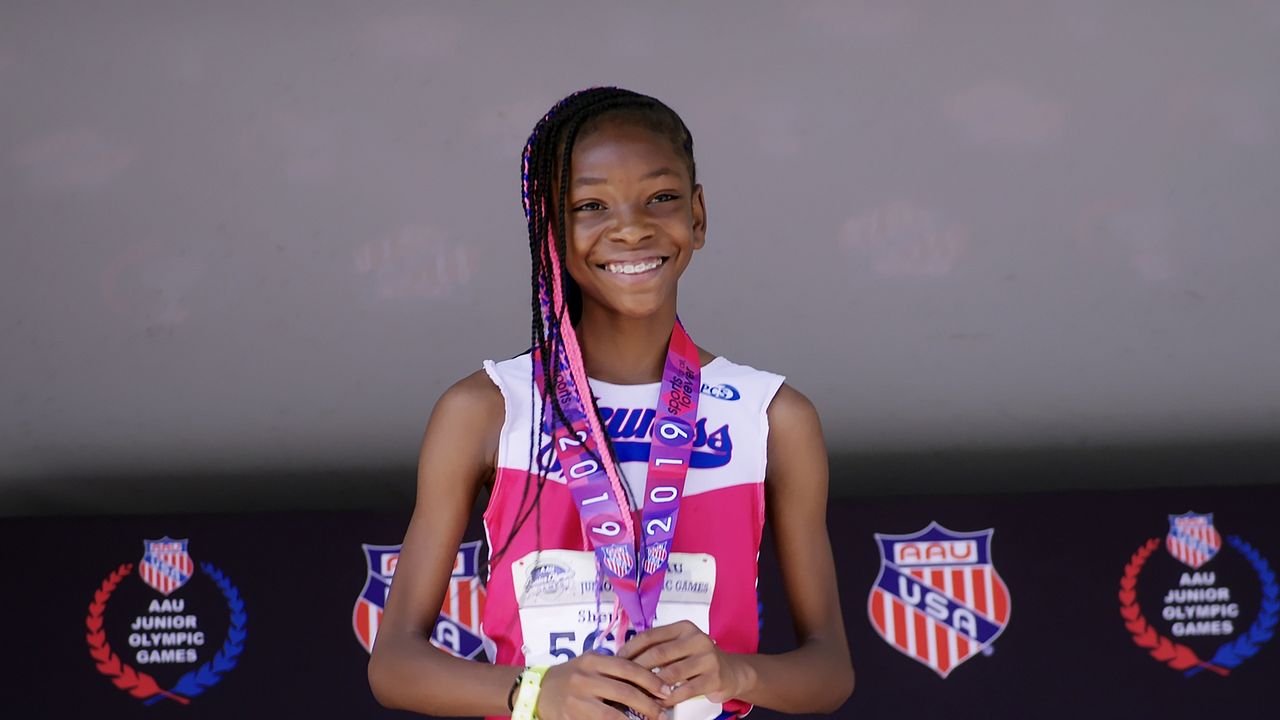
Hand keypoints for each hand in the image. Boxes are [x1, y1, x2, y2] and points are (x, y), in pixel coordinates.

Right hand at [535, 652, 671, 719]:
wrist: (539, 690)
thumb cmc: (571, 676)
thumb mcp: (590, 664)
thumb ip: (614, 668)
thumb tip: (649, 680)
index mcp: (592, 660)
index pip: (627, 668)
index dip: (650, 680)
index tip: (666, 690)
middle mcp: (584, 678)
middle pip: (624, 692)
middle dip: (648, 704)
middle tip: (663, 713)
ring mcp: (576, 700)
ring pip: (612, 714)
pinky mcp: (571, 718)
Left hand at [618, 620, 754, 706]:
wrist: (731, 672)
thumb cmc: (697, 659)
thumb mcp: (680, 646)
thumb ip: (658, 648)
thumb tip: (623, 658)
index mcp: (684, 627)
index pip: (650, 635)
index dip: (630, 649)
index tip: (617, 662)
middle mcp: (697, 638)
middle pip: (658, 654)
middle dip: (637, 669)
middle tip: (623, 681)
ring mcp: (707, 657)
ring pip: (671, 673)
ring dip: (652, 686)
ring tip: (638, 695)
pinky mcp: (714, 677)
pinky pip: (685, 690)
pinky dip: (669, 698)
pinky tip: (659, 703)